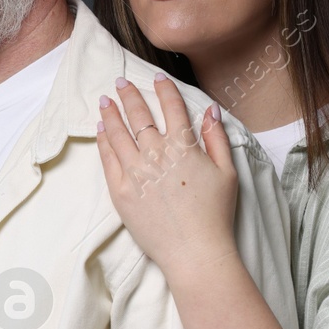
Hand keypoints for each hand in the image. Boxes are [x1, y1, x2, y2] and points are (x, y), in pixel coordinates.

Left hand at [94, 74, 238, 274]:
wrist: (194, 251)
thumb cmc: (214, 214)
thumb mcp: (227, 172)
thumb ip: (217, 138)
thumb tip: (211, 110)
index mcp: (184, 147)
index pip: (172, 108)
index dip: (164, 89)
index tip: (157, 77)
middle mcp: (157, 154)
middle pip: (139, 115)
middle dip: (129, 95)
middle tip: (120, 82)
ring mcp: (135, 171)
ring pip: (118, 133)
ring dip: (111, 113)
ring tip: (104, 100)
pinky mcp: (119, 190)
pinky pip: (108, 158)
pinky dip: (103, 140)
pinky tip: (100, 129)